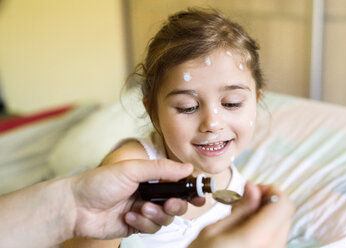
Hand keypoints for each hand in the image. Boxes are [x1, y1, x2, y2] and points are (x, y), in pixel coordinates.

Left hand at [69, 159, 196, 238]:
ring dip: (156, 215)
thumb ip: (161, 169)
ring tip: (141, 209)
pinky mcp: (136, 225)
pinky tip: (129, 216)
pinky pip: (151, 228)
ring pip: (165, 218)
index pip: (177, 182)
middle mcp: (149, 193)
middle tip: (170, 204)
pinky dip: (143, 223)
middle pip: (176, 203)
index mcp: (150, 177)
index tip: (200, 193)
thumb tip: (187, 168)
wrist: (76, 205)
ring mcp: (143, 210)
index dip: (190, 188)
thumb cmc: (100, 182)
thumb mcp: (132, 170)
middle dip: (176, 205)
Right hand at [189, 182, 294, 247]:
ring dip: (267, 216)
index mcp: (257, 239)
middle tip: (245, 200)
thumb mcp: (212, 231)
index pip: (283, 204)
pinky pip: (276, 240)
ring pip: (282, 227)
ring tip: (242, 218)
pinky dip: (265, 229)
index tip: (253, 189)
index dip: (270, 190)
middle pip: (285, 214)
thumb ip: (240, 209)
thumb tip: (254, 189)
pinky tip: (246, 232)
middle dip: (268, 202)